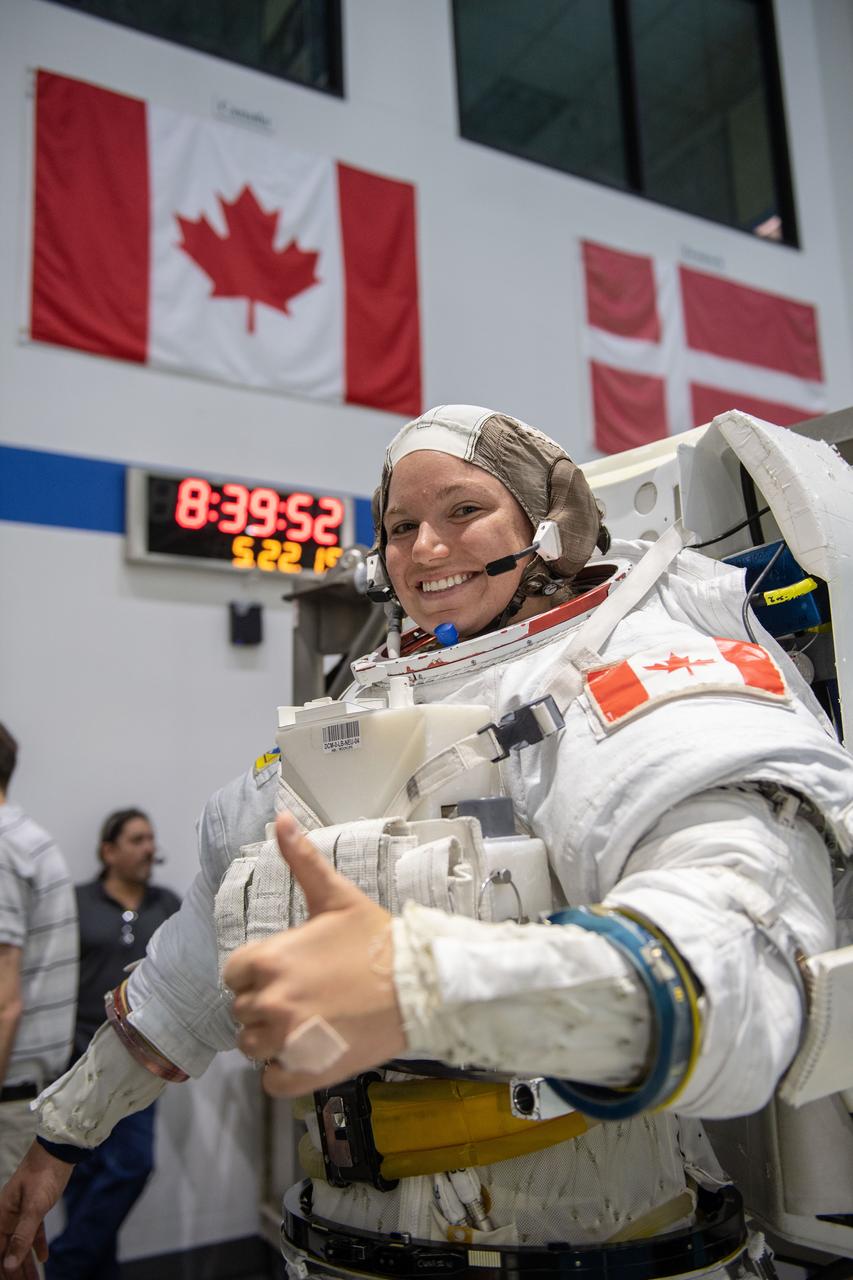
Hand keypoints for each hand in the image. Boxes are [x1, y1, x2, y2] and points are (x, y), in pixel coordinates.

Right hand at [0, 1141, 72, 1275]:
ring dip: (26, 1263)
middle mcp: (7, 1217)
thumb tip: (9, 1264)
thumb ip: (23, 1237)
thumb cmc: (43, 1175)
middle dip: (14, 1271)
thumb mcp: (34, 1208)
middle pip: (8, 1251)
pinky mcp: (35, 1208)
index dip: (2, 1269)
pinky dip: (37, 1245)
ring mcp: (21, 1213)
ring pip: (21, 1244)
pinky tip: (43, 1258)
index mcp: (1, 1217)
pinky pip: (33, 1232)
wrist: (59, 1151)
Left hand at [224, 813, 405, 1096]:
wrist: (421, 986)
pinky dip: (285, 1070)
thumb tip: (279, 818)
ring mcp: (286, 1041)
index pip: (234, 973)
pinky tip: (309, 1050)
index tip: (286, 970)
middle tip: (304, 995)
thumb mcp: (337, 896)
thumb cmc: (378, 940)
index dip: (257, 972)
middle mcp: (269, 1003)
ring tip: (307, 1023)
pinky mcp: (304, 1072)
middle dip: (266, 1003)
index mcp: (269, 960)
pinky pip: (272, 1080)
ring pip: (253, 1046)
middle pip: (242, 1010)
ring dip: (271, 1038)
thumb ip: (302, 860)